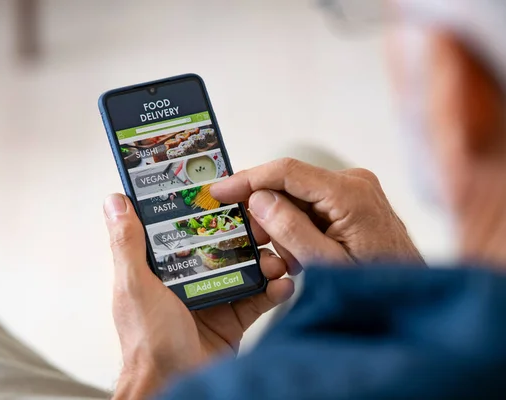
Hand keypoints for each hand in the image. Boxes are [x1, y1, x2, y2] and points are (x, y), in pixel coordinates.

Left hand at [103, 194, 293, 399]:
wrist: (176, 386)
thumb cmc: (148, 343)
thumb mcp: (135, 286)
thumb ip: (127, 245)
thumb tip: (115, 203)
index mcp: (161, 268)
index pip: (183, 229)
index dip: (202, 210)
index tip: (224, 192)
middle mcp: (187, 280)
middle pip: (220, 246)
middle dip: (244, 234)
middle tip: (263, 224)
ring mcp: (212, 298)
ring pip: (243, 269)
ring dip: (263, 260)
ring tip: (277, 257)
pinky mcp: (233, 319)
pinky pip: (257, 298)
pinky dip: (273, 290)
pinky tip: (282, 283)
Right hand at [210, 158, 423, 272]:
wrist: (413, 297)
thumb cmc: (375, 286)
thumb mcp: (325, 264)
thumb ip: (290, 229)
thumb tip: (258, 199)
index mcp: (349, 194)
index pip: (286, 172)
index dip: (247, 179)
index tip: (218, 190)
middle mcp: (353, 182)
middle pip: (289, 184)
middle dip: (265, 210)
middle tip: (252, 241)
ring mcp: (355, 190)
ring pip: (297, 196)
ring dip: (282, 223)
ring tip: (287, 259)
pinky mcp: (353, 200)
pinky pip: (312, 205)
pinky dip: (298, 226)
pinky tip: (300, 253)